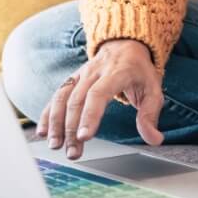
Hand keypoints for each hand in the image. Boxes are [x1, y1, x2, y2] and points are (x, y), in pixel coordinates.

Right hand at [35, 39, 164, 159]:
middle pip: (78, 100)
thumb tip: (154, 139)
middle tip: (73, 152)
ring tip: (56, 145)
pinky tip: (43, 132)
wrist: (126, 44)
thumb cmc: (140, 71)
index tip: (85, 136)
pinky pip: (57, 95)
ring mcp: (81, 74)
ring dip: (56, 122)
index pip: (99, 93)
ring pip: (63, 97)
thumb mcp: (153, 89)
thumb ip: (150, 115)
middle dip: (73, 128)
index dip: (90, 115)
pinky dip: (47, 113)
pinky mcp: (73, 78)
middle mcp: (96, 71)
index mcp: (118, 72)